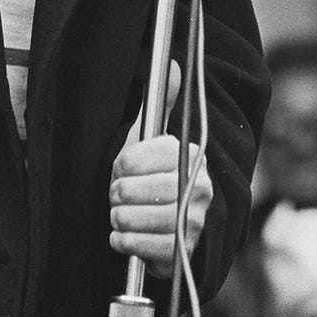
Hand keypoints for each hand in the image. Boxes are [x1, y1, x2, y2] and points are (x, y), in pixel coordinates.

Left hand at [108, 60, 212, 278]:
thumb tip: (174, 64)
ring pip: (138, 217)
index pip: (139, 156)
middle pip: (137, 189)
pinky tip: (123, 234)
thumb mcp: (155, 140)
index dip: (121, 164)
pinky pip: (142, 246)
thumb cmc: (155, 178)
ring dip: (120, 218)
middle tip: (117, 195)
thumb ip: (162, 103)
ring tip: (119, 214)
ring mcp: (195, 221)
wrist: (174, 231)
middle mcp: (200, 188)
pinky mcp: (184, 252)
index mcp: (191, 155)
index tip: (120, 168)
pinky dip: (124, 241)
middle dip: (118, 193)